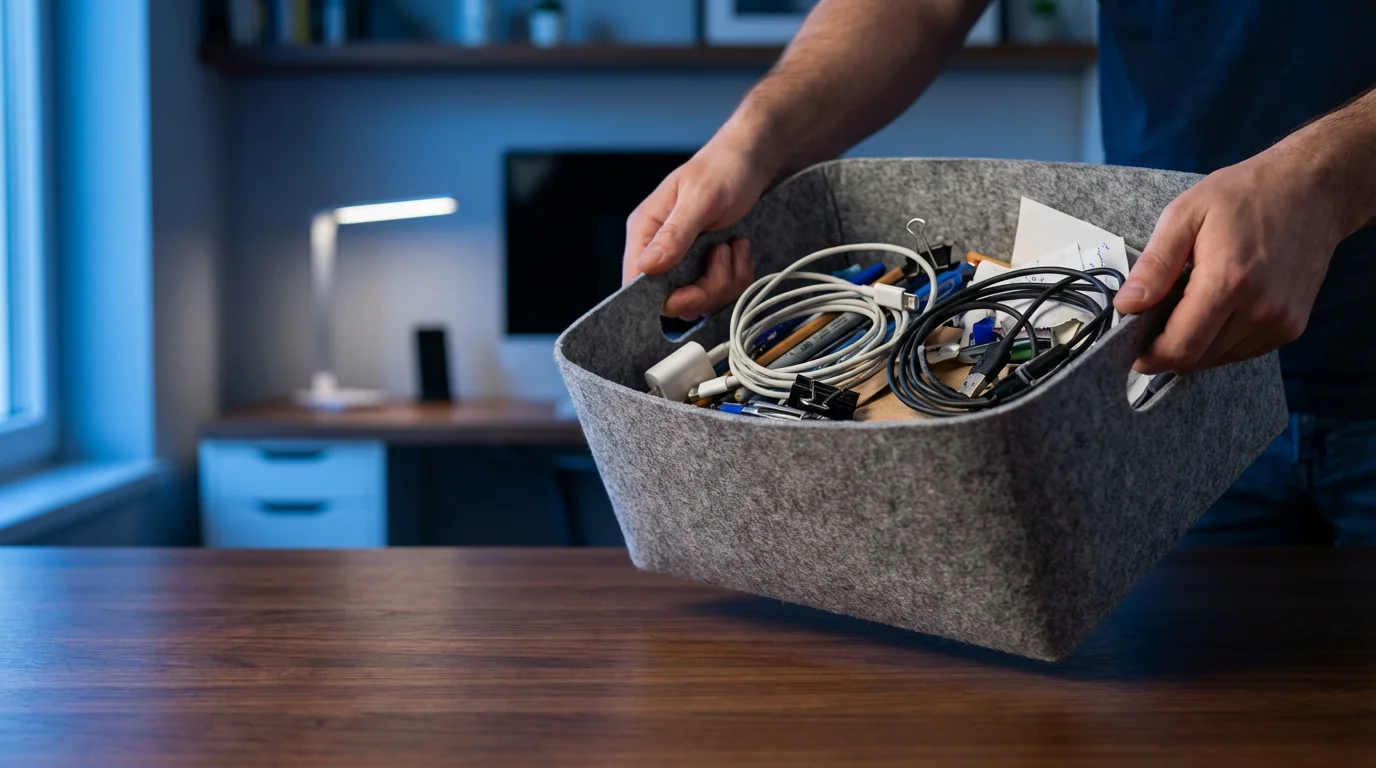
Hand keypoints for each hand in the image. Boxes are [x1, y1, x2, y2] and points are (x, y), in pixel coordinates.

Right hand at [622, 138, 773, 320]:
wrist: (752, 161)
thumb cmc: (722, 170)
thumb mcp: (700, 199)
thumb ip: (674, 234)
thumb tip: (646, 267)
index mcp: (645, 232)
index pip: (636, 284)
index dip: (667, 297)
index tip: (698, 289)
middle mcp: (660, 251)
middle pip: (673, 299)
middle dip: (707, 287)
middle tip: (724, 253)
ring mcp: (683, 261)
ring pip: (700, 300)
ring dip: (726, 279)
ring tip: (734, 245)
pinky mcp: (705, 267)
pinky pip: (720, 292)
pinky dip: (737, 276)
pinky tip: (740, 248)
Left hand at [1112, 145, 1346, 373]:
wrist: (1313, 191)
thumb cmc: (1246, 195)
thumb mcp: (1185, 215)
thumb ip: (1154, 266)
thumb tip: (1126, 306)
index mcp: (1228, 282)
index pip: (1180, 348)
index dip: (1149, 357)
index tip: (1131, 350)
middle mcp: (1260, 311)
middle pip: (1197, 359)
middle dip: (1167, 350)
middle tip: (1152, 324)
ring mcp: (1280, 323)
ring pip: (1218, 359)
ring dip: (1194, 345)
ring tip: (1188, 307)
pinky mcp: (1292, 328)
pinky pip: (1242, 352)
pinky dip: (1219, 342)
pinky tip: (1215, 310)